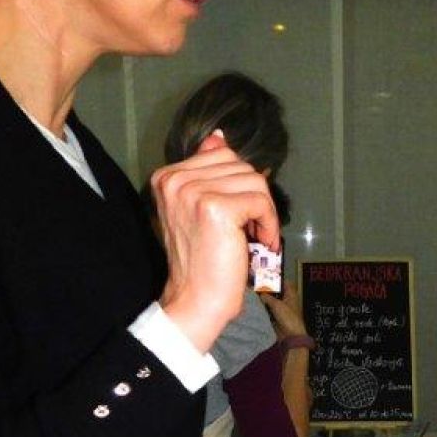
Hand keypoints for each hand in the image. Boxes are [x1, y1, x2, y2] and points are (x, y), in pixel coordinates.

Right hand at [152, 131, 278, 352]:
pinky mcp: (215, 208)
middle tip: (251, 232)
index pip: (222, 155)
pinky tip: (261, 244)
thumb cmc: (202, 261)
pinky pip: (260, 201)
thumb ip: (208, 171)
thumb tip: (219, 136)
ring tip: (256, 239)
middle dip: (254, 198)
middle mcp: (175, 179)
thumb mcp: (200, 209)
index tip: (239, 218)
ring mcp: (192, 191)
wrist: (195, 300)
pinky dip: (269, 224)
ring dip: (265, 213)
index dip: (239, 187)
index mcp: (167, 176)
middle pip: (240, 165)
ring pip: (254, 181)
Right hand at [260, 280, 307, 339]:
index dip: (274, 278)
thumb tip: (259, 293)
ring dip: (263, 297)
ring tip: (252, 291)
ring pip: (270, 299)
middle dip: (266, 288)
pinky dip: (262, 305)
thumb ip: (267, 297)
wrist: (290, 336)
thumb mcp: (277, 305)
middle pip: (275, 290)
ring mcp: (280, 307)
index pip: (283, 282)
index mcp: (290, 294)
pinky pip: (267, 308)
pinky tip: (254, 302)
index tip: (264, 275)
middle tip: (254, 283)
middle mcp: (285, 299)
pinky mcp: (275, 315)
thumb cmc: (288, 318)